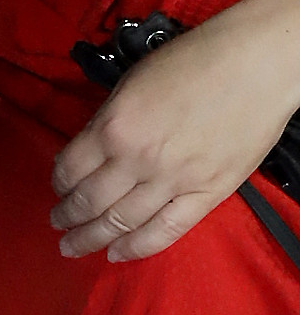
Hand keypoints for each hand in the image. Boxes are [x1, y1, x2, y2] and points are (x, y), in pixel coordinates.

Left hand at [52, 0, 299, 259]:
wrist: (256, 64)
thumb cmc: (195, 60)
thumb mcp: (132, 82)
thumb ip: (108, 120)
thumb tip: (91, 149)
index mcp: (114, 127)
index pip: (69, 168)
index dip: (58, 183)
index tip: (57, 188)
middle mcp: (137, 159)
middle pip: (89, 201)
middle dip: (67, 216)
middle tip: (57, 224)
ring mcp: (172, 181)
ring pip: (120, 222)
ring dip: (91, 238)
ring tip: (74, 246)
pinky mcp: (206, 194)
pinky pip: (165, 231)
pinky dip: (136, 247)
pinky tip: (116, 254)